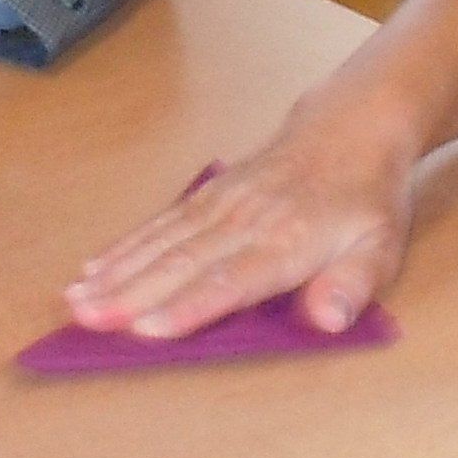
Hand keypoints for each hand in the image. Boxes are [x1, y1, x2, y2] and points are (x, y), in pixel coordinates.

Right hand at [63, 98, 426, 339]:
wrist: (350, 128)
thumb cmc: (365, 199)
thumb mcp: (381, 246)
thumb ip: (353, 284)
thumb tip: (330, 319)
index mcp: (287, 241)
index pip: (229, 280)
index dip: (186, 307)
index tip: (145, 329)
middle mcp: (245, 220)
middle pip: (181, 262)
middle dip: (130, 293)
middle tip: (86, 319)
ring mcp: (221, 203)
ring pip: (161, 241)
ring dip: (116, 272)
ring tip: (76, 299)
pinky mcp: (208, 195)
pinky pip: (160, 222)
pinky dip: (125, 246)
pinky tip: (95, 267)